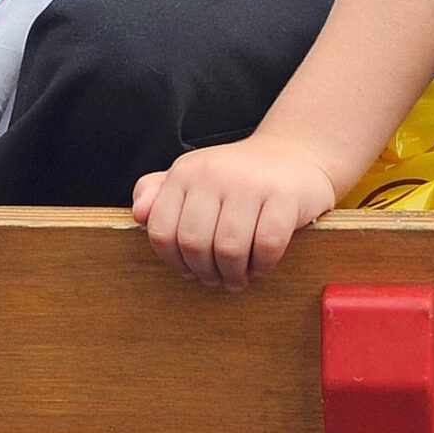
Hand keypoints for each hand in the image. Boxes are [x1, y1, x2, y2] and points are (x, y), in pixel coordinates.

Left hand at [132, 134, 339, 289]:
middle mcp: (213, 174)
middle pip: (193, 243)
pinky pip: (267, 244)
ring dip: (233, 274)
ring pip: (228, 248)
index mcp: (185, 173)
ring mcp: (250, 183)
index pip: (161, 230)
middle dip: (204, 272)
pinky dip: (263, 265)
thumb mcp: (191, 177)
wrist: (294, 154)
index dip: (172, 261)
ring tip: (238, 277)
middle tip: (216, 279)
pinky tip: (262, 265)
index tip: (188, 270)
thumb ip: (157, 193)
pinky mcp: (285, 196)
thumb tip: (139, 215)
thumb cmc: (237, 176)